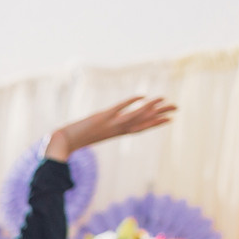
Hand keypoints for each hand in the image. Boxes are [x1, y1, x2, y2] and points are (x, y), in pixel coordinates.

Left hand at [46, 95, 174, 160]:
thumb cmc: (75, 139)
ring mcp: (110, 123)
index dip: (155, 123)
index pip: (140, 128)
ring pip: (135, 115)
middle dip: (160, 115)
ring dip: (150, 107)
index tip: (169, 119)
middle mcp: (116, 129)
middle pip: (143, 121)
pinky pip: (120, 108)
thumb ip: (102, 129)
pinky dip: (131, 102)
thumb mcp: (93, 134)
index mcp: (115, 133)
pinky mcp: (102, 117)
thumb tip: (107, 125)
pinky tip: (142, 96)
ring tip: (164, 100)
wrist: (61, 143)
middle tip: (177, 108)